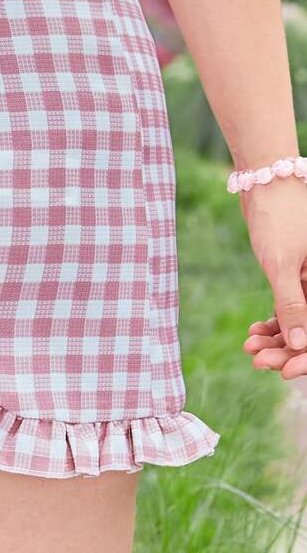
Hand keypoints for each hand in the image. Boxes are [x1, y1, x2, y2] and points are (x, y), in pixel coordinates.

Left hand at [239, 175, 306, 380]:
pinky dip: (274, 321)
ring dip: (278, 338)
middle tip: (258, 360)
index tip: (283, 370)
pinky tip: (253, 334)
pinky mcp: (297, 275)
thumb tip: (301, 345)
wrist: (264, 182)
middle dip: (288, 349)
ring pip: (300, 320)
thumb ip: (292, 304)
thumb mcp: (282, 265)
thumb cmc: (277, 217)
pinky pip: (290, 307)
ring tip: (250, 349)